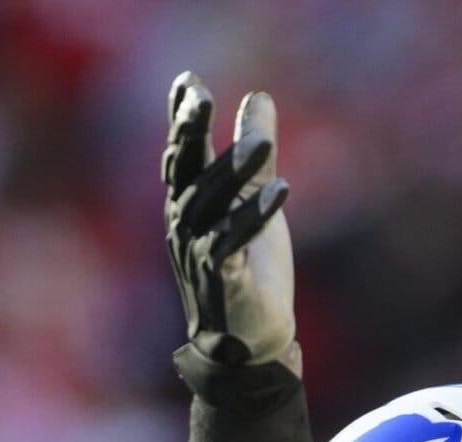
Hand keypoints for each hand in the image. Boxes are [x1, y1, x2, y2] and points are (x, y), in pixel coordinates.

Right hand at [163, 72, 298, 373]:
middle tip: (200, 96)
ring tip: (262, 145)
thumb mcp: (256, 202)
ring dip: (234, 172)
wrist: (251, 341)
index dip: (181, 118)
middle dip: (189, 133)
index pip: (182, 153)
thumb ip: (255, 154)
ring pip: (209, 205)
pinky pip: (231, 244)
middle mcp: (185, 224)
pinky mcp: (222, 280)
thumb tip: (259, 97)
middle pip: (183, 171)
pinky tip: (280, 193)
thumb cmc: (251, 270)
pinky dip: (253, 218)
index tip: (187, 81)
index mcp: (190, 203)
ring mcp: (198, 252)